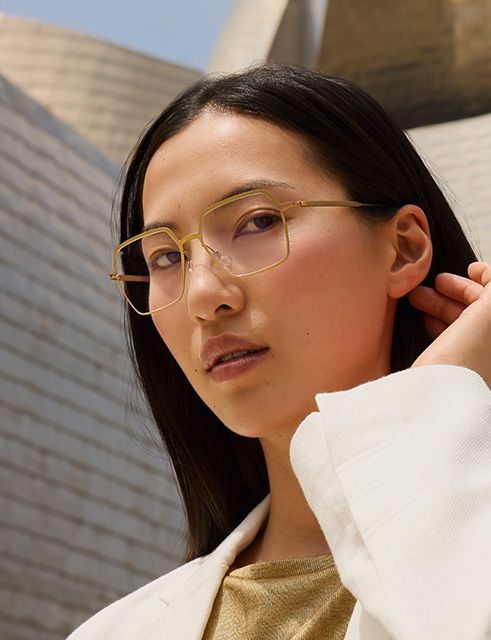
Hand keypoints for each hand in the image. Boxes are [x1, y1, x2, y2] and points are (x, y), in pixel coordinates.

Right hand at [407, 261, 490, 388]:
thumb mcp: (490, 312)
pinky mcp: (456, 371)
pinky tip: (424, 321)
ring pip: (461, 323)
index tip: (468, 268)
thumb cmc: (466, 358)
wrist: (439, 401)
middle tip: (430, 284)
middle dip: (453, 292)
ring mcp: (476, 360)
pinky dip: (438, 325)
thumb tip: (486, 272)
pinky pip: (450, 340)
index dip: (484, 279)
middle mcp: (488, 348)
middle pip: (478, 309)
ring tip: (415, 300)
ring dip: (439, 306)